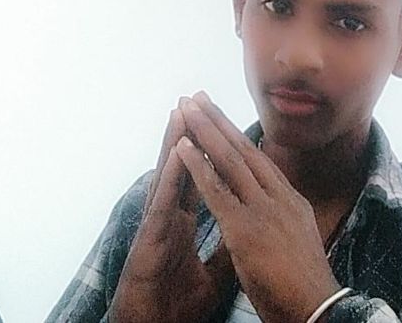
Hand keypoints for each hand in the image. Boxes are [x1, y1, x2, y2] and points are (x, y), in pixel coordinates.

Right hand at [108, 107, 234, 322]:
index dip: (208, 149)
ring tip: (181, 109)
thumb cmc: (175, 303)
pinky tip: (177, 152)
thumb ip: (231, 246)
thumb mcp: (216, 272)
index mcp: (184, 220)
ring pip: (168, 174)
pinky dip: (171, 175)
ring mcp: (158, 224)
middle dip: (191, 131)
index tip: (219, 122)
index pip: (200, 175)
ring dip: (174, 140)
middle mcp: (170, 215)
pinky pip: (163, 202)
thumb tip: (252, 228)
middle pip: (183, 165)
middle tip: (196, 98)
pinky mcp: (150, 239)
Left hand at [177, 93, 340, 322]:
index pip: (257, 158)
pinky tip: (183, 147)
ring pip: (228, 161)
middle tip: (198, 96)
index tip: (218, 113)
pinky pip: (216, 191)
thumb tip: (275, 198)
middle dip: (217, 121)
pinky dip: (197, 165)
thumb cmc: (305, 283)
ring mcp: (262, 211)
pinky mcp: (244, 230)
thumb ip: (282, 213)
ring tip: (187, 108)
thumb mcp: (299, 236)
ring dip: (204, 131)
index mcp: (290, 199)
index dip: (235, 133)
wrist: (318, 310)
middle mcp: (277, 197)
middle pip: (242, 150)